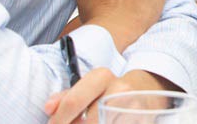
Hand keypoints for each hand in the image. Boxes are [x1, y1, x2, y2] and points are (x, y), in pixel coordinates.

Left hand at [43, 70, 171, 123]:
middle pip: (88, 121)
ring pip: (103, 123)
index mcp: (102, 77)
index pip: (73, 101)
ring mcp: (133, 107)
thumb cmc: (110, 90)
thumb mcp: (88, 87)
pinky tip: (106, 121)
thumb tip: (49, 108)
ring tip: (96, 120)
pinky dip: (109, 123)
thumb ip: (66, 97)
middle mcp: (119, 89)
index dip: (59, 119)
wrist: (147, 88)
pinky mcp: (143, 119)